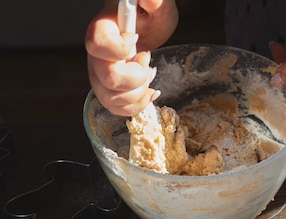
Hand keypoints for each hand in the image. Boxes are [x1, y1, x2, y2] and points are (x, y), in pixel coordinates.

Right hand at [85, 0, 177, 115]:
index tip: (136, 39)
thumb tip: (149, 0)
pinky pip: (117, 109)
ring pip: (112, 99)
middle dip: (136, 78)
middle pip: (107, 78)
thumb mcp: (157, 7)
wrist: (145, 32)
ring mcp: (100, 76)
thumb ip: (154, 2)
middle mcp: (95, 56)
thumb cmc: (148, 18)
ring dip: (138, 94)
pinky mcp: (109, 92)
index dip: (119, 48)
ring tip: (148, 76)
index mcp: (101, 30)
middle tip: (147, 63)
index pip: (97, 44)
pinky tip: (149, 92)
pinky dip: (137, 106)